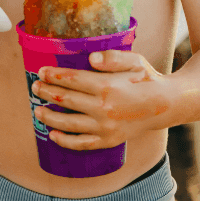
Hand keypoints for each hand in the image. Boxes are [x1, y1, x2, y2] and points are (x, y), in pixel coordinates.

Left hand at [31, 50, 169, 150]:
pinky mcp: (108, 140)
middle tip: (35, 87)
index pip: (72, 80)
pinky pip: (82, 144)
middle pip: (66, 100)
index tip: (41, 71)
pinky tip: (53, 135)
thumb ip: (111, 57)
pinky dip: (65, 141)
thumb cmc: (146, 78)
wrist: (164, 105)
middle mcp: (103, 109)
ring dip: (50, 116)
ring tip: (37, 111)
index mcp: (107, 86)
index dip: (54, 75)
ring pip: (69, 123)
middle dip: (47, 92)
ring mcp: (105, 127)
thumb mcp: (134, 60)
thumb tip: (90, 57)